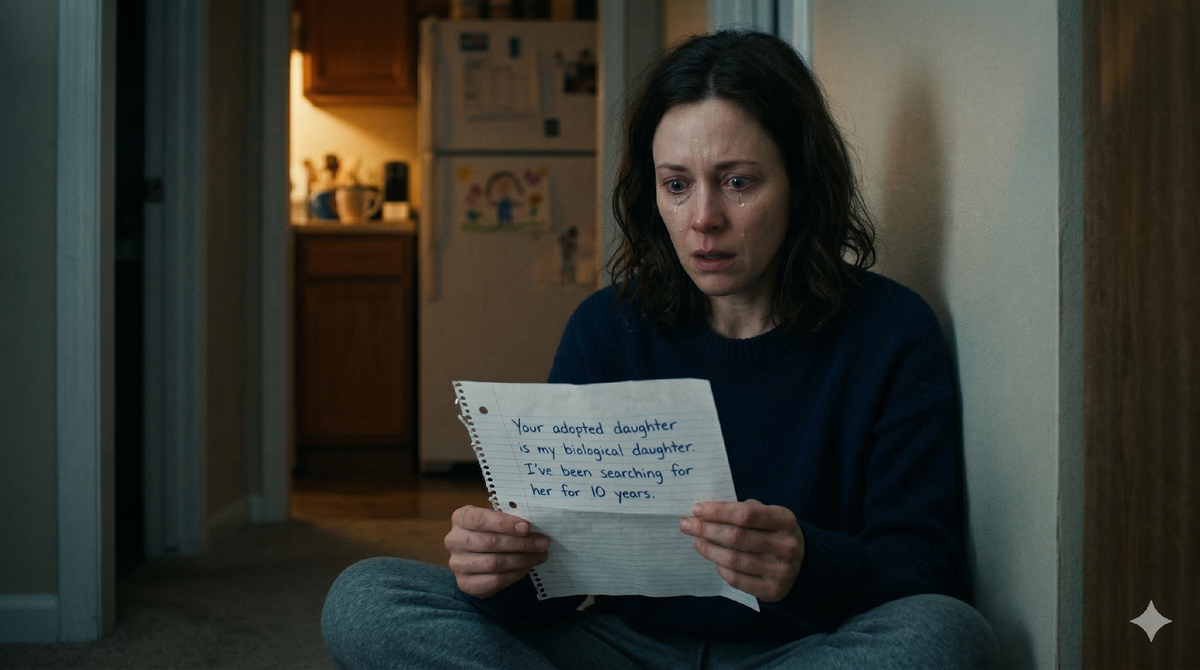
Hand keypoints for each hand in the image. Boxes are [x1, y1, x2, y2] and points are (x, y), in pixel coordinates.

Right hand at [445, 505, 548, 598]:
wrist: (477, 558)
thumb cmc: (490, 531)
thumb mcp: (496, 520)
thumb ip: (509, 521)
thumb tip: (534, 528)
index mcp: (461, 518)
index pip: (480, 519)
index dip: (505, 523)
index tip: (527, 527)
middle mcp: (454, 540)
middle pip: (490, 542)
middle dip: (521, 543)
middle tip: (542, 543)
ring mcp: (457, 564)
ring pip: (494, 563)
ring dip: (522, 560)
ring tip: (539, 556)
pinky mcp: (464, 583)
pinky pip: (494, 580)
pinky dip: (515, 574)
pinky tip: (527, 568)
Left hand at [679, 499, 804, 602]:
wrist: (806, 566)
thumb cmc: (776, 534)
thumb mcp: (770, 516)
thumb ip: (745, 510)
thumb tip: (706, 512)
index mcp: (785, 520)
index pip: (746, 514)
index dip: (718, 511)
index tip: (697, 509)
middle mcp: (785, 546)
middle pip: (736, 537)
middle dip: (706, 529)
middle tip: (686, 525)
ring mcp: (780, 570)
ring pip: (734, 560)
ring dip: (709, 549)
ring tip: (696, 541)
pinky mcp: (772, 590)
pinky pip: (737, 579)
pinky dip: (721, 569)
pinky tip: (715, 560)